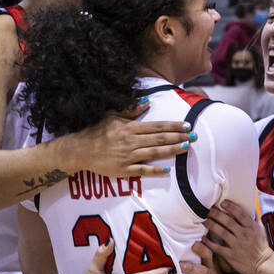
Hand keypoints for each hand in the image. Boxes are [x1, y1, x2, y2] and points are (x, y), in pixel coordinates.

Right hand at [66, 103, 193, 178]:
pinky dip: (155, 170)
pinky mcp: (123, 169)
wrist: (79, 150)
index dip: (173, 126)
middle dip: (179, 137)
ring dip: (172, 150)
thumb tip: (146, 102)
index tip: (187, 125)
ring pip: (154, 153)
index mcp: (129, 127)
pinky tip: (168, 170)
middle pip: (159, 139)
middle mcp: (130, 141)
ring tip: (186, 148)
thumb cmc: (95, 131)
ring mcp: (127, 156)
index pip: (156, 126)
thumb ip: (130, 110)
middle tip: (194, 136)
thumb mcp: (111, 116)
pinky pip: (142, 170)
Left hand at [202, 199, 271, 273]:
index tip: (222, 202)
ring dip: (211, 225)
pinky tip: (203, 238)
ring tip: (204, 220)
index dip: (231, 206)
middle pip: (228, 221)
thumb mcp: (260, 229)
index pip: (240, 214)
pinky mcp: (231, 255)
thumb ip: (254, 218)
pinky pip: (218, 248)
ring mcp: (237, 245)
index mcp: (251, 227)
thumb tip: (250, 206)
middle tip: (208, 209)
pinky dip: (209, 243)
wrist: (263, 264)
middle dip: (217, 214)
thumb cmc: (261, 245)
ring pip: (222, 232)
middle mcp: (244, 235)